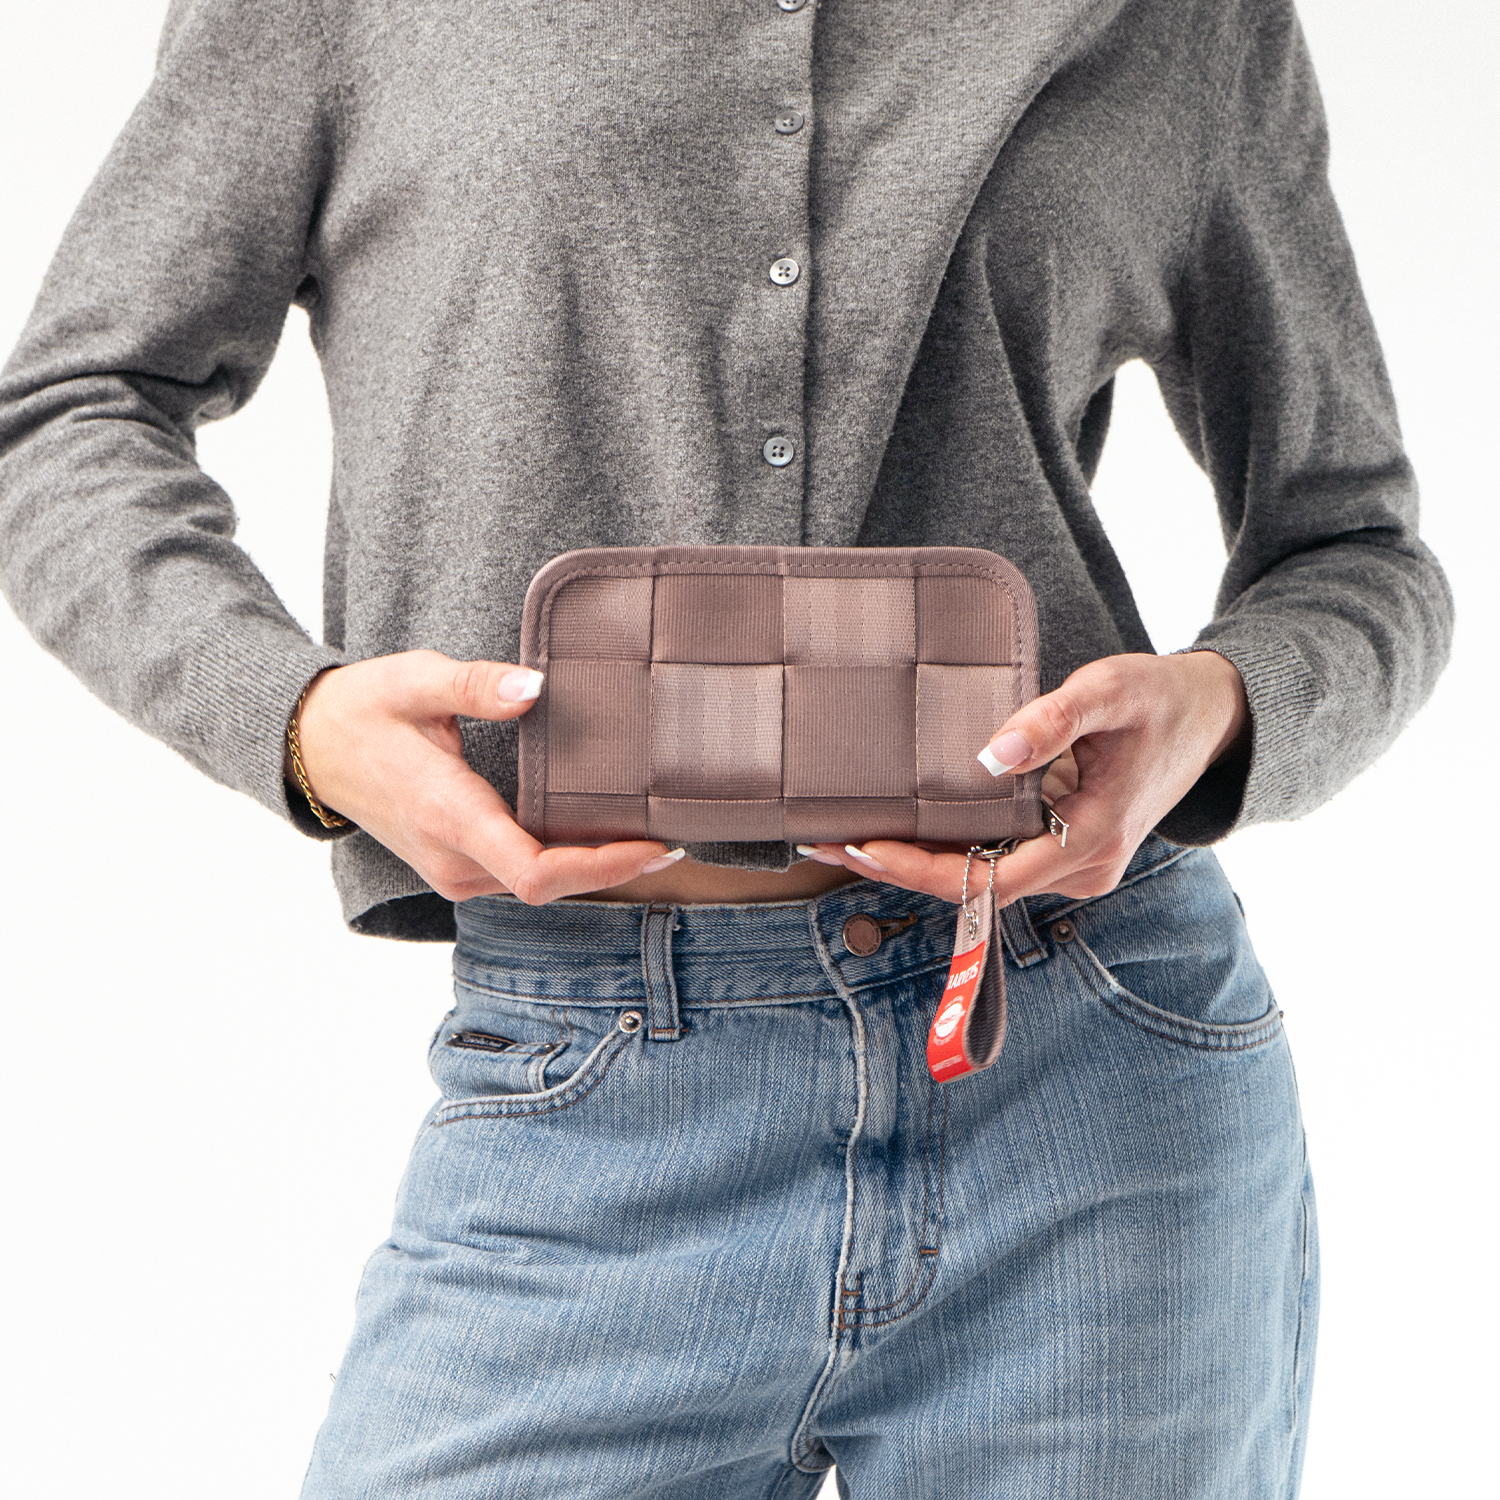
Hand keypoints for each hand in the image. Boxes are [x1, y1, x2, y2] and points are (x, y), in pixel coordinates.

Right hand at [292, 651, 680, 903]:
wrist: (311, 748)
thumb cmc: (364, 709)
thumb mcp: (416, 680)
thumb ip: (477, 684)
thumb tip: (536, 687)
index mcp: (449, 816)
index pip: (537, 872)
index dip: (604, 867)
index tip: (656, 845)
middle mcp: (454, 860)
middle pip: (552, 885)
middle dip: (616, 866)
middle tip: (677, 834)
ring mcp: (454, 872)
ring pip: (540, 886)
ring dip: (595, 867)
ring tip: (652, 831)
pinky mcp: (457, 867)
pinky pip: (523, 876)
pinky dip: (567, 862)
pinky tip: (603, 833)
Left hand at [801, 651, 1248, 905]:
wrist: (1212, 716)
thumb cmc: (1162, 699)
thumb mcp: (1109, 692)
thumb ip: (1051, 721)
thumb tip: (987, 754)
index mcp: (1091, 842)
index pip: (989, 880)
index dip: (921, 870)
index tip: (864, 846)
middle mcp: (1080, 869)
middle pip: (974, 888)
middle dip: (900, 868)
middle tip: (826, 839)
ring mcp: (1073, 865)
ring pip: (982, 878)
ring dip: (918, 860)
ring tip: (846, 831)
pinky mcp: (1065, 849)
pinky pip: (997, 858)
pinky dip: (948, 846)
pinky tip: (902, 822)